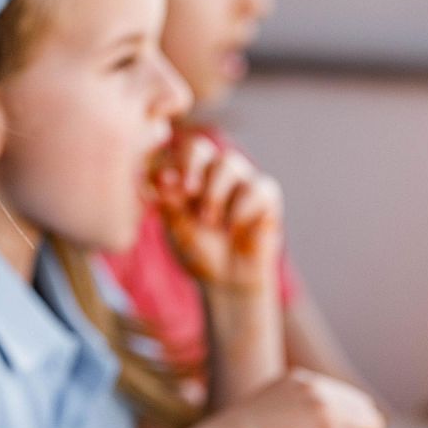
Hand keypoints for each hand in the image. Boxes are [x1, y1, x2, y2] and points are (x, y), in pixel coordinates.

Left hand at [153, 133, 282, 291]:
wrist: (228, 281)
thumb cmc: (199, 252)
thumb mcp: (177, 229)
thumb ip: (169, 202)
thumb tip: (162, 176)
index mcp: (185, 175)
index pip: (170, 153)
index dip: (167, 163)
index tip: (161, 185)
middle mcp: (212, 171)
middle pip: (200, 146)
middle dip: (191, 166)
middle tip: (188, 192)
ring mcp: (241, 180)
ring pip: (229, 163)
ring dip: (215, 193)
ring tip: (210, 222)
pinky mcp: (266, 195)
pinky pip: (257, 188)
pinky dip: (242, 210)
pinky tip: (234, 230)